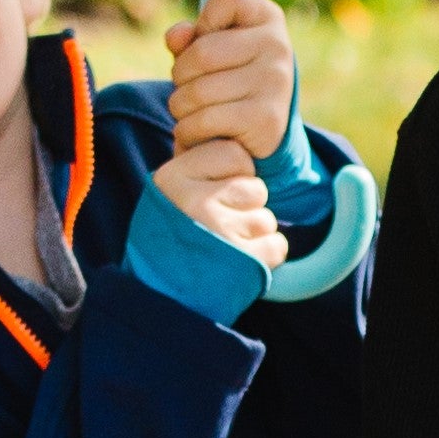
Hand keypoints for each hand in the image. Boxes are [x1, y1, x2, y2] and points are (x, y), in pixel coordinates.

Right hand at [150, 131, 283, 261]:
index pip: (234, 153)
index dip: (235, 173)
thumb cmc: (171, 238)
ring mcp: (218, 232)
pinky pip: (278, 245)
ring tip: (224, 247)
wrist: (161, 297)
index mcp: (174, 177)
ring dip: (254, 234)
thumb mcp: (170, 193)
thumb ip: (199, 165)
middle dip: (246, 206)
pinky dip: (265, 257)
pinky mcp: (241, 261)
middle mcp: (194, 202)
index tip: (213, 193)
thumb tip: (239, 139)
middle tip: (217, 227)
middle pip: (256, 187)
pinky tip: (238, 263)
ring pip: (267, 218)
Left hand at [163, 0, 297, 160]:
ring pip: (197, 92)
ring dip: (179, 107)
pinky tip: (196, 131)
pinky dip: (188, 130)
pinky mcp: (267, 119)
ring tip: (191, 111)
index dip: (205, 19)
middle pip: (201, 52)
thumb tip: (176, 37)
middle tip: (187, 87)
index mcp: (267, 17)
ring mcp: (275, 82)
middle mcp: (278, 45)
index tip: (206, 39)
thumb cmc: (230, 81)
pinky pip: (203, 121)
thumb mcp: (211, 51)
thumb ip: (190, 38)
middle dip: (180, 75)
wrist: (260, 135)